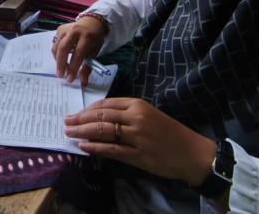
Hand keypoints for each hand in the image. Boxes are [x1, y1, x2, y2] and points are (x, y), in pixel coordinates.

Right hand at [53, 16, 107, 83]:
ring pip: (56, 46)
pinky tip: (61, 58)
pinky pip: (55, 43)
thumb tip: (82, 82)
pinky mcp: (60, 29)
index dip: (73, 67)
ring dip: (57, 60)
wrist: (91, 23)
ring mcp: (66, 29)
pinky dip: (56, 52)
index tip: (70, 79)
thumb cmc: (94, 39)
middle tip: (60, 75)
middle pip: (63, 48)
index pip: (78, 54)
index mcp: (87, 36)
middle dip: (61, 64)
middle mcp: (75, 31)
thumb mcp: (95, 52)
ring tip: (61, 68)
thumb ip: (88, 67)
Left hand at [64, 98, 216, 186]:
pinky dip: (95, 147)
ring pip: (102, 131)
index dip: (88, 109)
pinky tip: (83, 146)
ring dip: (82, 131)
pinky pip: (111, 149)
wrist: (192, 152)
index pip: (106, 104)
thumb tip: (100, 117)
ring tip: (69, 133)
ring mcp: (136, 136)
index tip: (76, 113)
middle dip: (80, 119)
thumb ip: (127, 114)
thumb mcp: (150, 115)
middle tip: (66, 122)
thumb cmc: (171, 132)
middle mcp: (135, 118)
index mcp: (138, 105)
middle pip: (101, 116)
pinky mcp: (137, 154)